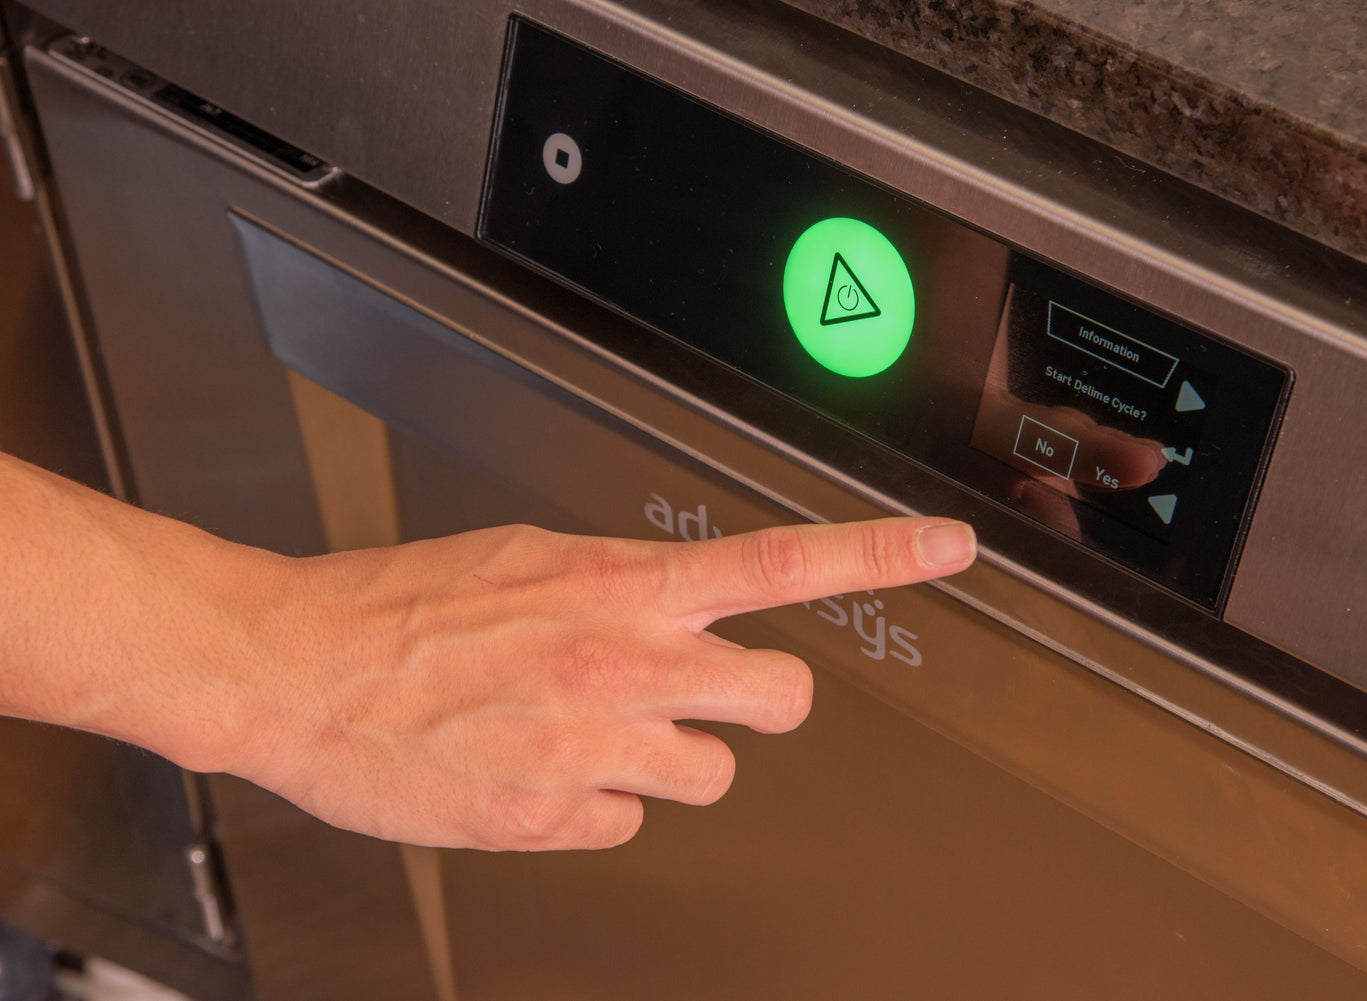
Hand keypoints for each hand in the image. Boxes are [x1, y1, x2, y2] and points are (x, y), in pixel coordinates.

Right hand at [237, 517, 976, 850]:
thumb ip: (620, 589)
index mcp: (622, 586)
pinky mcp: (557, 820)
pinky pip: (627, 822)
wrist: (299, 670)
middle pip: (779, 696)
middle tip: (707, 691)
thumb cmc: (402, 606)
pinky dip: (595, 803)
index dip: (882, 555)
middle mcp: (627, 664)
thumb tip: (674, 611)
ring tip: (585, 731)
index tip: (950, 546)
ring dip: (667, 758)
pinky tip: (535, 770)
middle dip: (757, 698)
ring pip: (708, 776)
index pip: (784, 564)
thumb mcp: (529, 559)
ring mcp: (598, 749)